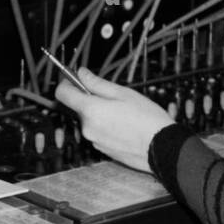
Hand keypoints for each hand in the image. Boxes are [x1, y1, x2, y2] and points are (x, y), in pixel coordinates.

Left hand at [54, 68, 173, 172]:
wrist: (161, 148)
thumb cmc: (147, 119)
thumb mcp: (124, 93)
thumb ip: (98, 83)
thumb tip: (81, 73)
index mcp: (90, 110)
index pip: (62, 94)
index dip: (67, 83)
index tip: (75, 79)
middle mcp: (87, 127)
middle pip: (79, 108)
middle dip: (92, 101)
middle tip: (115, 99)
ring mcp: (94, 140)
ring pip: (90, 121)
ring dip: (101, 115)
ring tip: (125, 116)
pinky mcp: (102, 150)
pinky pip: (99, 134)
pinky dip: (107, 128)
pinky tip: (126, 128)